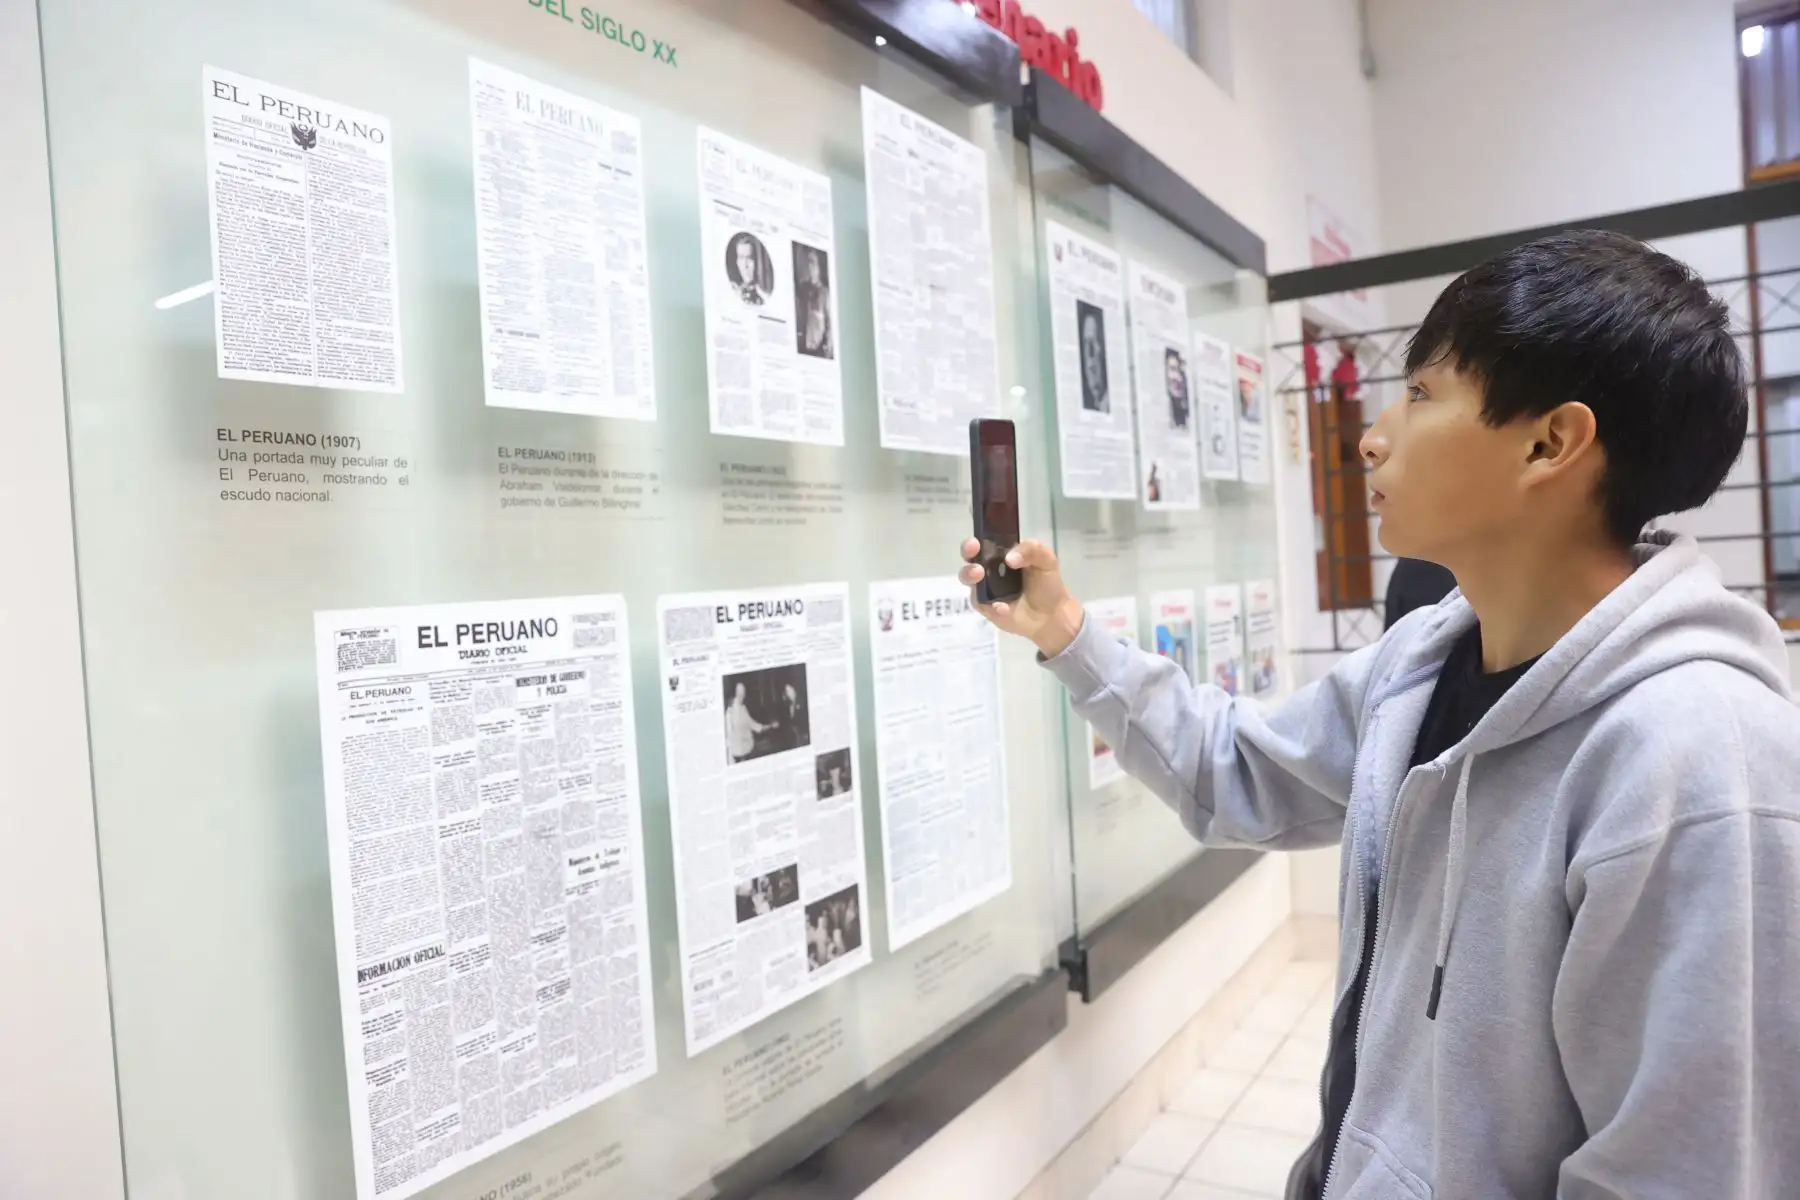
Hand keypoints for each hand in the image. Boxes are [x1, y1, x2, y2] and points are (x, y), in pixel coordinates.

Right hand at [959, 537, 1084, 657]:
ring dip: (969, 574)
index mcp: (1002, 553)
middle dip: (967, 551)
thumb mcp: (1046, 560)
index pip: (985, 540)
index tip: (976, 538)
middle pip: (970, 556)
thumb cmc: (1047, 584)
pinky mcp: (986, 607)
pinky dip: (992, 605)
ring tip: (979, 574)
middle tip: (973, 550)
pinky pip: (981, 603)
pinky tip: (1004, 607)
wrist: (1052, 614)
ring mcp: (985, 588)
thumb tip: (1009, 559)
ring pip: (967, 578)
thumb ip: (1031, 550)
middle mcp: (990, 568)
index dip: (977, 536)